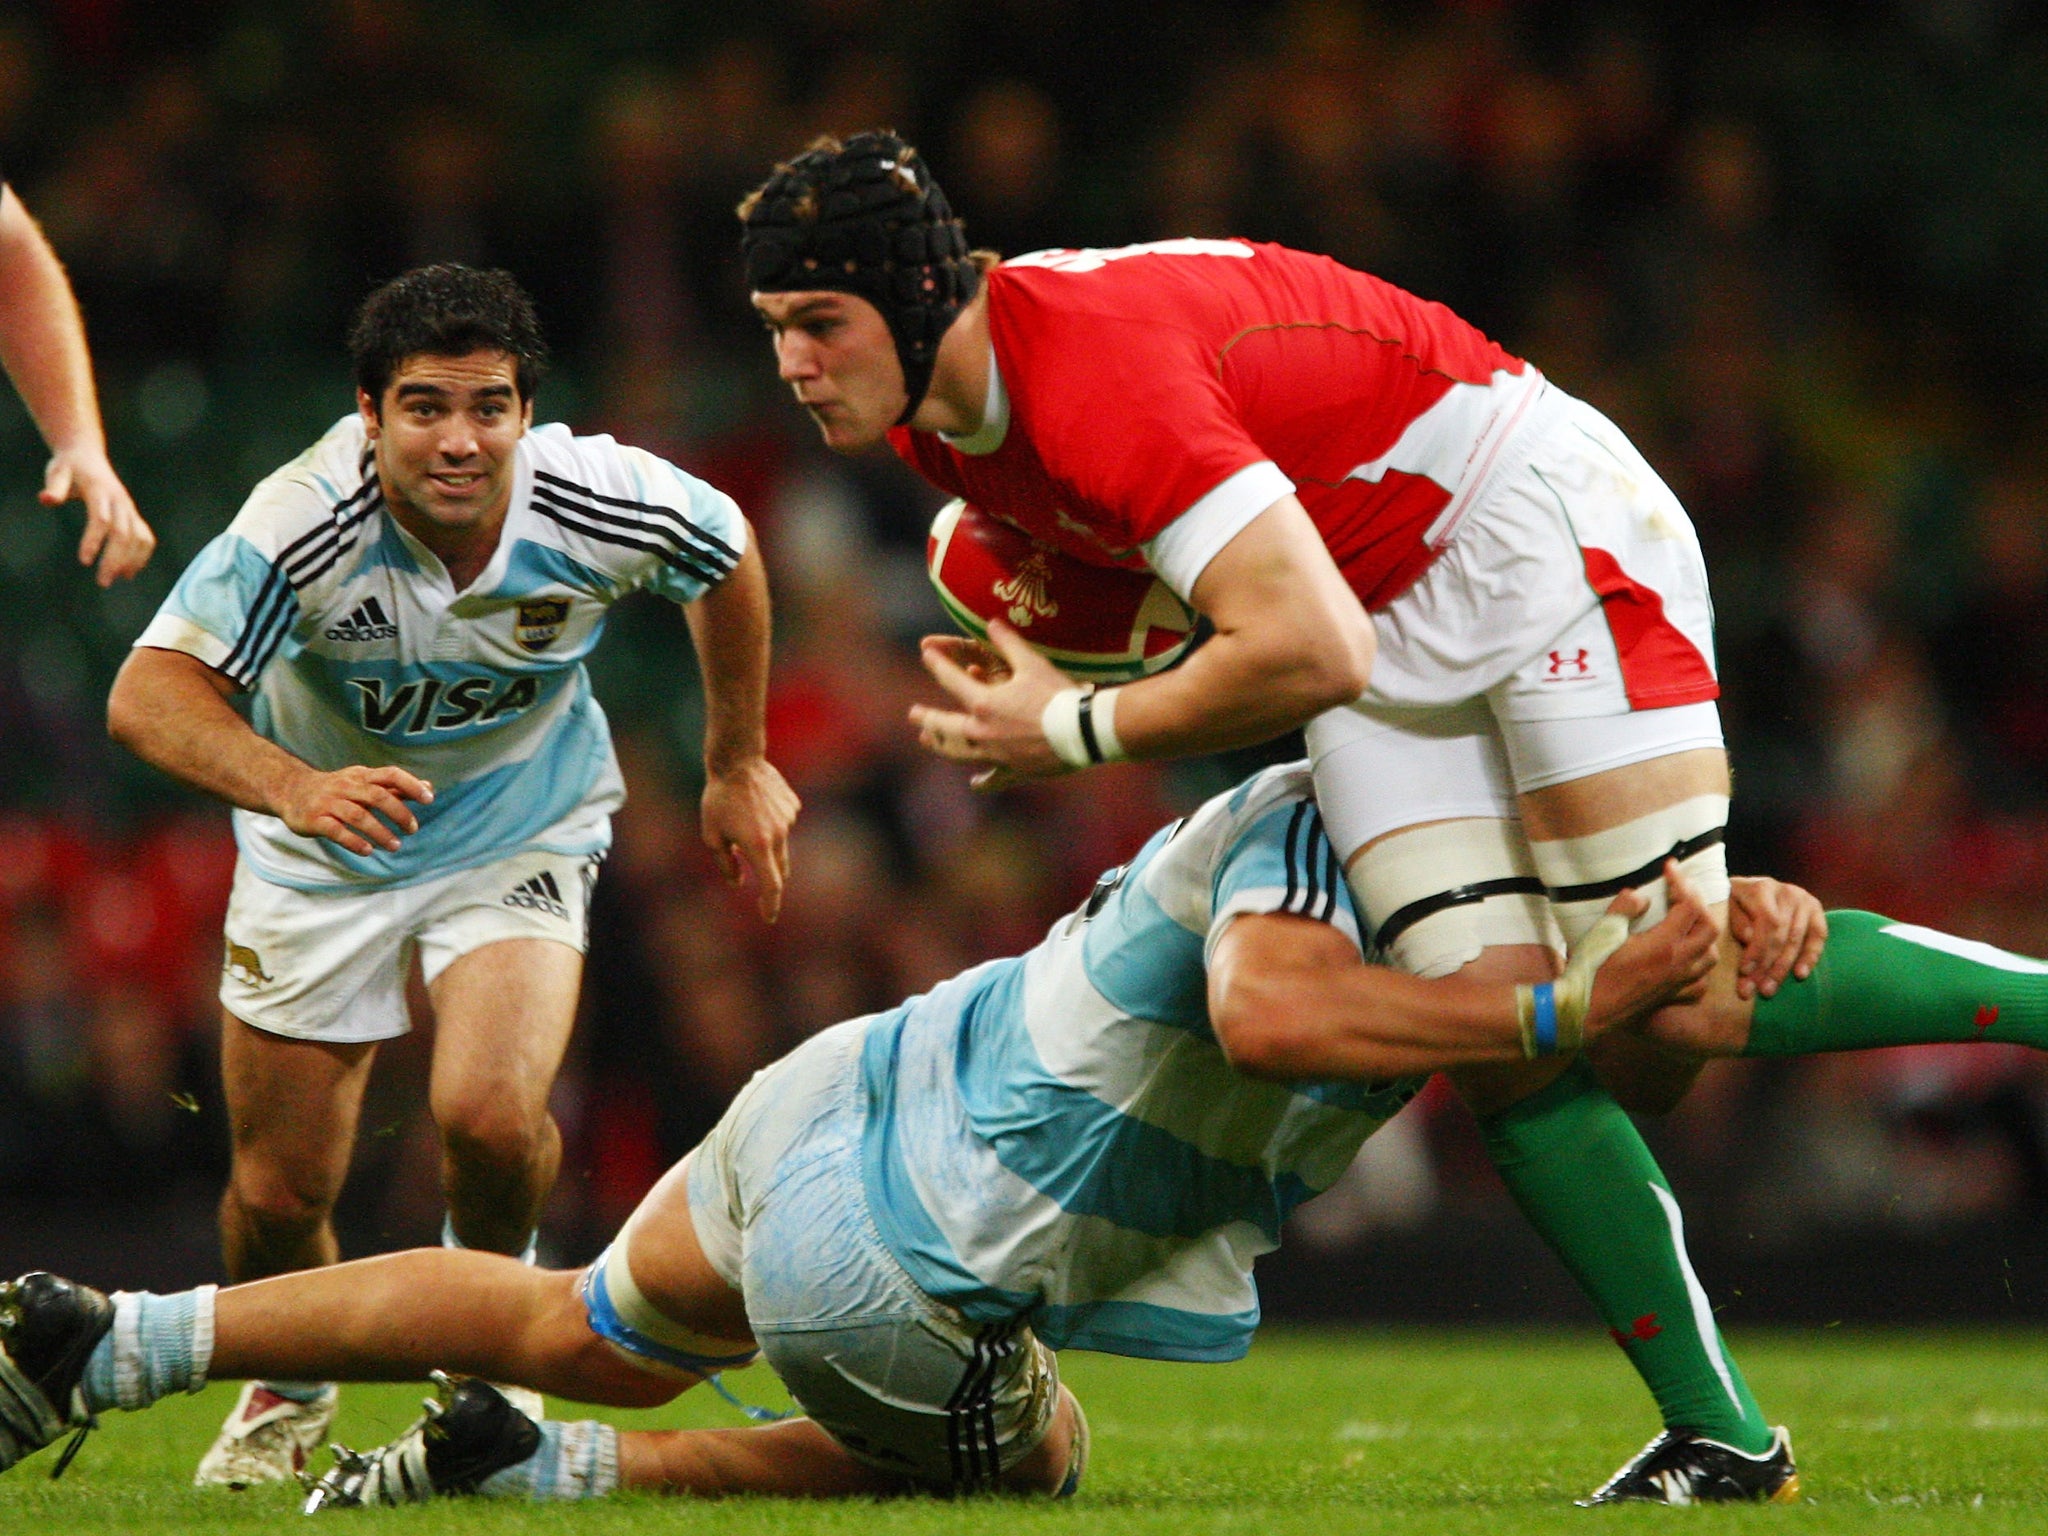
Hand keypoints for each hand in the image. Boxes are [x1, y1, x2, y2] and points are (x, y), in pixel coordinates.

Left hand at [43, 447, 154, 585]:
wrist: (87, 455)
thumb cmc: (69, 467)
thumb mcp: (57, 471)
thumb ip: (54, 487)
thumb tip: (46, 500)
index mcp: (100, 491)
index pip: (101, 519)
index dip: (94, 541)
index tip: (84, 562)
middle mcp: (119, 501)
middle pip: (124, 533)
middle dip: (115, 559)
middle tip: (103, 581)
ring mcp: (129, 508)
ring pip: (139, 537)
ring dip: (132, 560)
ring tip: (118, 579)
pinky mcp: (133, 515)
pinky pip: (145, 537)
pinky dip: (142, 555)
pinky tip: (131, 571)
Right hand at [274, 765, 432, 855]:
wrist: (291, 791)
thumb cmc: (338, 789)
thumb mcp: (365, 783)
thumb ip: (395, 788)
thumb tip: (429, 789)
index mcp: (362, 776)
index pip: (390, 774)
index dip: (411, 785)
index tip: (429, 798)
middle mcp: (346, 786)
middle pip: (377, 796)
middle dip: (399, 813)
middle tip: (412, 829)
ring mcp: (329, 802)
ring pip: (358, 815)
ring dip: (380, 832)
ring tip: (395, 846)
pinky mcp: (315, 819)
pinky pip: (336, 831)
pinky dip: (354, 841)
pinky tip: (368, 851)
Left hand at [701, 757, 799, 921]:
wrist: (738, 761)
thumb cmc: (719, 798)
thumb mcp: (712, 834)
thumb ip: (725, 863)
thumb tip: (737, 882)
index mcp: (758, 846)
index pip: (771, 885)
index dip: (771, 905)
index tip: (769, 917)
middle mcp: (778, 835)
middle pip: (779, 868)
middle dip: (768, 874)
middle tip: (747, 862)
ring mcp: (789, 819)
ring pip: (780, 843)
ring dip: (765, 842)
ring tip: (744, 817)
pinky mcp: (793, 805)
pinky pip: (783, 823)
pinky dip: (771, 822)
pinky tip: (756, 804)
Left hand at [909, 620, 1071, 790]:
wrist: (1081, 732)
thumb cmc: (1056, 695)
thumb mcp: (1032, 663)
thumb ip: (1008, 642)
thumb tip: (991, 623)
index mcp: (983, 703)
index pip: (951, 679)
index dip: (937, 664)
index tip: (925, 655)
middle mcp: (982, 732)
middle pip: (945, 725)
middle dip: (927, 718)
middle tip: (913, 715)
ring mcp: (994, 755)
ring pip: (959, 752)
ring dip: (942, 746)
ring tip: (929, 742)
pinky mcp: (1012, 771)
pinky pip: (993, 779)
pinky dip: (983, 781)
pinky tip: (975, 783)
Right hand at [1583, 861, 1719, 1038]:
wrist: (1586, 1011)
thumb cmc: (1592, 971)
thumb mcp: (1603, 931)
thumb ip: (1625, 907)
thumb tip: (1640, 896)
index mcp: (1664, 944)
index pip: (1689, 905)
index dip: (1682, 882)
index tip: (1668, 868)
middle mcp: (1679, 963)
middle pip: (1709, 927)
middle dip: (1698, 905)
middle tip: (1680, 893)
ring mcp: (1678, 983)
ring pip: (1710, 956)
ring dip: (1703, 936)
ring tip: (1685, 925)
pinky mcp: (1671, 998)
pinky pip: (1700, 983)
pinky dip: (1698, 969)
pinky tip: (1685, 962)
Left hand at [1728, 875, 1827, 998]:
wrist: (1754, 889)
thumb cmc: (1737, 902)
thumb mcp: (1728, 907)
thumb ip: (1737, 921)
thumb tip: (1749, 938)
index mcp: (1762, 887)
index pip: (1766, 922)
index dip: (1757, 949)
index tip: (1745, 972)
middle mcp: (1787, 891)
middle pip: (1781, 935)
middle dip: (1767, 966)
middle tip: (1756, 989)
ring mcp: (1805, 900)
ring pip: (1796, 940)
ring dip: (1782, 969)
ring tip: (1769, 990)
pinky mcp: (1816, 910)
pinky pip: (1818, 937)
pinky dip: (1810, 957)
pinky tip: (1799, 975)